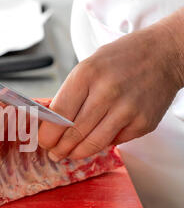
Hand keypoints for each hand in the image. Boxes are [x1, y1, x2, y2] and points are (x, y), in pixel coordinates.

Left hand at [38, 10, 183, 160]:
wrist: (163, 53)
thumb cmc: (120, 60)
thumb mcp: (87, 66)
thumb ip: (70, 94)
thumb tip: (51, 124)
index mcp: (87, 74)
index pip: (59, 115)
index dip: (48, 134)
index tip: (44, 141)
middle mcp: (107, 91)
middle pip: (74, 133)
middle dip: (59, 148)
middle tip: (54, 153)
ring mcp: (127, 109)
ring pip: (93, 143)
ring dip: (77, 153)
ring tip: (69, 154)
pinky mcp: (143, 122)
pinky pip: (115, 142)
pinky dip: (103, 143)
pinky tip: (98, 138)